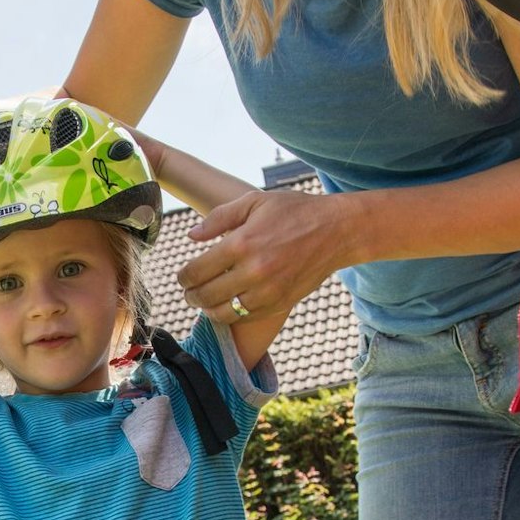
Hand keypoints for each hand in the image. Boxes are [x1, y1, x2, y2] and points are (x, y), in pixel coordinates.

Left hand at [177, 191, 349, 322]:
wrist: (337, 231)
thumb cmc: (294, 211)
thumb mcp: (255, 202)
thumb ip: (219, 218)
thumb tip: (192, 236)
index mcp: (243, 243)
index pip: (197, 270)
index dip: (184, 277)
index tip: (183, 276)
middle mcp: (254, 271)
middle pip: (206, 295)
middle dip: (191, 295)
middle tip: (189, 292)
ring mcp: (268, 291)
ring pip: (224, 312)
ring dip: (208, 310)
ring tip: (204, 302)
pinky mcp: (280, 303)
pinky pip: (246, 318)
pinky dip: (231, 316)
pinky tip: (227, 306)